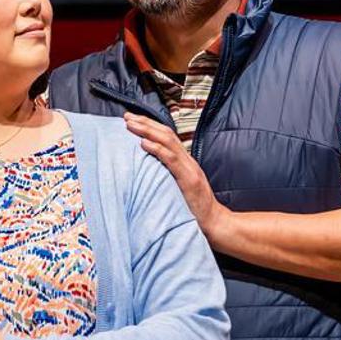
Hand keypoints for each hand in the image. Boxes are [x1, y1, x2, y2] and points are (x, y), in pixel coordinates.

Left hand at [124, 112, 224, 236]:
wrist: (214, 223)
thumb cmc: (194, 209)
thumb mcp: (179, 187)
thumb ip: (167, 175)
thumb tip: (146, 170)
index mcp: (185, 161)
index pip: (167, 136)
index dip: (149, 125)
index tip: (132, 119)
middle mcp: (188, 161)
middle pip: (166, 133)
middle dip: (145, 122)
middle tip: (126, 116)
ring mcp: (189, 169)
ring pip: (168, 141)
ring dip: (147, 131)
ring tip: (131, 124)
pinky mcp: (189, 179)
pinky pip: (171, 160)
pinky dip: (157, 150)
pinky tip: (144, 144)